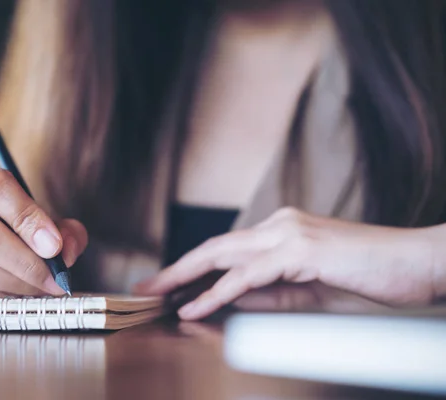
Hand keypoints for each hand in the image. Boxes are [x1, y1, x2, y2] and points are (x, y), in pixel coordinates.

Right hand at [0, 163, 87, 296]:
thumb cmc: (14, 227)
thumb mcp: (41, 219)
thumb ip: (64, 231)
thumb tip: (67, 250)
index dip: (28, 219)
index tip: (55, 247)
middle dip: (25, 262)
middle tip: (52, 279)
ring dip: (12, 285)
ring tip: (38, 289)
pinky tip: (16, 297)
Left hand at [134, 207, 439, 319]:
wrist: (420, 263)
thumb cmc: (373, 279)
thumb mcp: (311, 292)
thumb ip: (272, 293)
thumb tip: (233, 300)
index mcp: (283, 230)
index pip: (228, 248)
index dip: (194, 265)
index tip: (167, 282)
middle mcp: (281, 224)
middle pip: (215, 247)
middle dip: (176, 267)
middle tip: (144, 286)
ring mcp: (290, 233)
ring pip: (224, 256)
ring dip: (184, 276)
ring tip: (155, 294)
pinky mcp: (301, 249)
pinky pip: (248, 275)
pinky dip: (217, 292)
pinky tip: (194, 304)